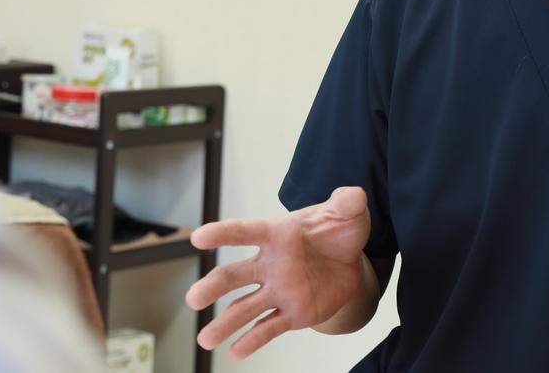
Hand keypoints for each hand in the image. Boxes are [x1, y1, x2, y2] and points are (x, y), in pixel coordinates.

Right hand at [185, 186, 372, 359]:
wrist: (350, 264)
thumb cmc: (339, 233)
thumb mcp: (347, 214)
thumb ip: (347, 203)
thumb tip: (354, 196)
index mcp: (276, 234)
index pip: (245, 231)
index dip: (222, 233)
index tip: (198, 237)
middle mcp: (269, 264)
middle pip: (234, 275)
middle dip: (212, 287)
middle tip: (193, 299)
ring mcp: (277, 291)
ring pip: (244, 308)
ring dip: (224, 323)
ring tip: (205, 340)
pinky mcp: (290, 314)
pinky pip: (268, 328)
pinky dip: (252, 341)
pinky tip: (235, 353)